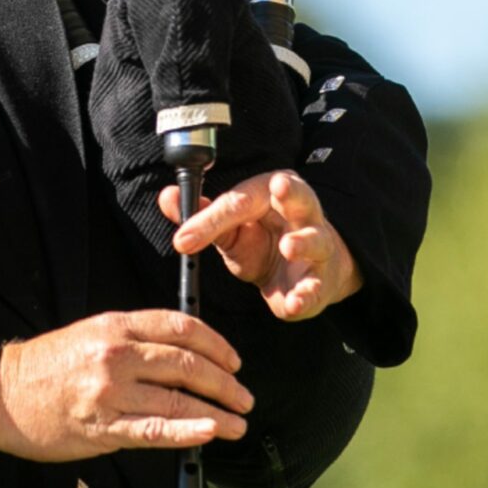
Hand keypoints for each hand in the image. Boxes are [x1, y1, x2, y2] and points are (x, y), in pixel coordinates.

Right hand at [0, 310, 251, 461]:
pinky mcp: (103, 427)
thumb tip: (183, 357)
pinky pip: (154, 429)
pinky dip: (187, 432)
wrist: (1, 394)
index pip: (180, 327)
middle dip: (224, 382)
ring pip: (177, 399)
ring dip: (216, 412)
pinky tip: (209, 433)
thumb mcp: (92, 333)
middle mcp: (117, 354)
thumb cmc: (47, 366)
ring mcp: (111, 392)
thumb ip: (135, 340)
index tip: (233, 360)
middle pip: (187, 364)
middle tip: (243, 396)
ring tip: (237, 423)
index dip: (215, 344)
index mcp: (117, 325)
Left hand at [162, 169, 361, 321]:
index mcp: (272, 194)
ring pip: (316, 239)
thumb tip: (167, 196)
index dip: (211, 219)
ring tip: (289, 247)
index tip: (183, 239)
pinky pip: (316, 287)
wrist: (302, 275)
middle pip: (299, 196)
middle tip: (279, 186)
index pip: (240, 201)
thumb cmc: (264, 242)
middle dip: (291, 192)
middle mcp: (300, 214)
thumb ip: (203, 215)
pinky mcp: (320, 281)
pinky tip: (296, 301)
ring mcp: (316, 247)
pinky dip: (307, 295)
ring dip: (304, 242)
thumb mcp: (232, 227)